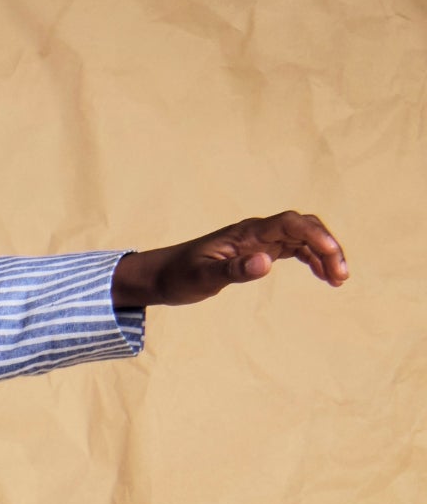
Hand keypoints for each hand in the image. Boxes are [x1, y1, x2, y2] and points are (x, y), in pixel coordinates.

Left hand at [112, 212, 348, 312]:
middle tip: (341, 275)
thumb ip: (233, 270)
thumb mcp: (203, 277)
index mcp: (246, 232)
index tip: (332, 256)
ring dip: (323, 255)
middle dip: (326, 246)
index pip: (290, 223)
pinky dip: (311, 260)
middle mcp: (257, 232)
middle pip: (303, 228)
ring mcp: (259, 240)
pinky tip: (324, 276)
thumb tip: (265, 263)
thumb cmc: (179, 275)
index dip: (314, 236)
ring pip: (302, 239)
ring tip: (339, 279)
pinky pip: (293, 249)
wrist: (162, 275)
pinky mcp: (258, 252)